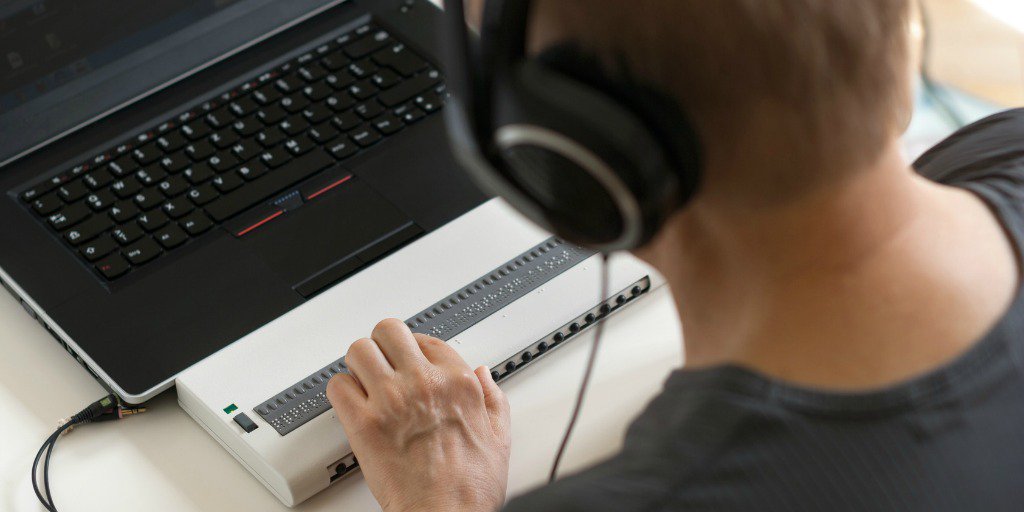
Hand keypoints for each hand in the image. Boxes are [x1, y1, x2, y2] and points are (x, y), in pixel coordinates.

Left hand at [327, 319, 510, 511]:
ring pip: (359, 351)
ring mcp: (392, 400)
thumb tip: (484, 375)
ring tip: (364, 380)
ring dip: (359, 364)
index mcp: (458, 382)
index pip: (427, 339)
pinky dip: (341, 392)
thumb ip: (493, 398)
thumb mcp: (499, 436)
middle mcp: (424, 383)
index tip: (409, 360)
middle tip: (382, 361)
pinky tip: (352, 404)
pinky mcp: (364, 423)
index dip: (414, 349)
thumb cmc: (470, 487)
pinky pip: (338, 386)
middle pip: (389, 332)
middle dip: (383, 345)